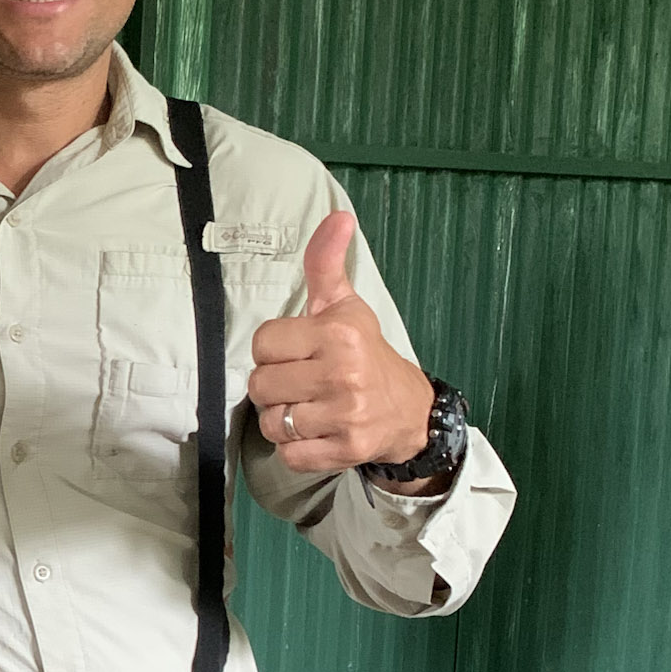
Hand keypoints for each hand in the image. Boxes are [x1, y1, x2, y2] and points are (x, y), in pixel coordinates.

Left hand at [248, 213, 434, 475]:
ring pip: (273, 423)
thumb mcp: (345, 305)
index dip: (273, 350)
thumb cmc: (366, 353)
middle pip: (261, 385)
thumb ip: (327, 263)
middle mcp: (343, 373)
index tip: (297, 352)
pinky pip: (290, 454)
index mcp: (338, 334)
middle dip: (275, 387)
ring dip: (284, 420)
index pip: (262, 343)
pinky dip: (296, 448)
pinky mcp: (345, 450)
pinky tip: (318, 432)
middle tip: (302, 383)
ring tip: (310, 408)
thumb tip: (338, 216)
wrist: (409, 410)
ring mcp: (345, 415)